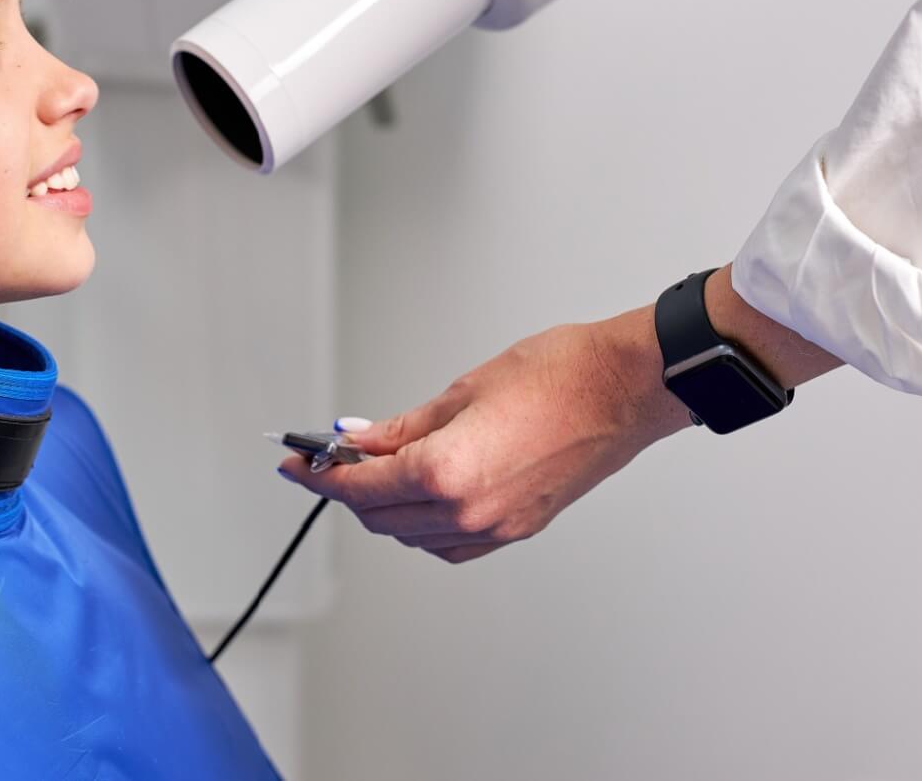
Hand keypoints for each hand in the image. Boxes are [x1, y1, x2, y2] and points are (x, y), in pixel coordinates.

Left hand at [279, 314, 691, 562]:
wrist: (626, 388)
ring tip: (374, 470)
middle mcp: (468, 511)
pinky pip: (450, 544)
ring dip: (384, 509)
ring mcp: (496, 526)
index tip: (294, 464)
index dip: (319, 476)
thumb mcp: (462, 392)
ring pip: (412, 536)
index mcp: (447, 472)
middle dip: (348, 490)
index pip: (360, 487)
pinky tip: (418, 495)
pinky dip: (422, 526)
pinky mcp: (518, 528)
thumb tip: (359, 441)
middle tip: (331, 460)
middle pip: (380, 518)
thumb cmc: (559, 375)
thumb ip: (402, 427)